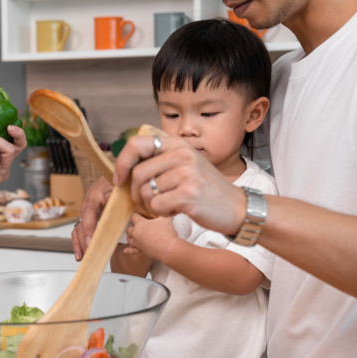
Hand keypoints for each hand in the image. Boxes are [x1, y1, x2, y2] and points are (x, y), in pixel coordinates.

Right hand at [72, 176, 113, 260]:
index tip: (90, 243)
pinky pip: (80, 229)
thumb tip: (114, 208)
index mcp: (94, 197)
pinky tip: (81, 252)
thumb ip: (116, 198)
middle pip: (81, 225)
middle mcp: (87, 204)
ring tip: (82, 257)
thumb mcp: (119, 188)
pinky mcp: (88, 215)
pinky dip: (79, 241)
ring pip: (78, 228)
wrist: (115, 175)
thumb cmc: (118, 182)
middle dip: (83, 241)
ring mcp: (86, 209)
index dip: (89, 230)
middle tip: (89, 255)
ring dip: (79, 243)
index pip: (89, 215)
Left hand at [113, 135, 246, 236]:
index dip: (122, 162)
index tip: (119, 179)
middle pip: (137, 174)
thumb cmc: (207, 190)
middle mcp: (182, 154)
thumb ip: (161, 162)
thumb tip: (126, 169)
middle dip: (136, 194)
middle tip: (147, 204)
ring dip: (151, 206)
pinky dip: (161, 214)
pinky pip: (157, 206)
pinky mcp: (188, 193)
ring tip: (168, 206)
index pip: (136, 144)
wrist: (237, 208)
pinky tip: (176, 211)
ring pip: (146, 192)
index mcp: (178, 144)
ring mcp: (186, 173)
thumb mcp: (186, 165)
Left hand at [125, 214, 177, 261]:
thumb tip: (165, 210)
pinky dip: (129, 250)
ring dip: (130, 237)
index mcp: (140, 224)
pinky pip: (133, 251)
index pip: (133, 216)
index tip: (134, 213)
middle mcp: (136, 233)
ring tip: (130, 236)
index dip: (134, 214)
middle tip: (135, 225)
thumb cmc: (167, 233)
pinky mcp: (141, 251)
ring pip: (129, 239)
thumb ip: (163, 213)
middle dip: (131, 227)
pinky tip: (125, 250)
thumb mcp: (165, 218)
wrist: (168, 248)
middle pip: (129, 229)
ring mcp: (137, 243)